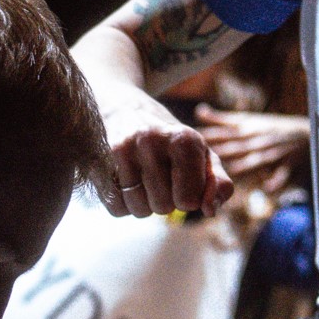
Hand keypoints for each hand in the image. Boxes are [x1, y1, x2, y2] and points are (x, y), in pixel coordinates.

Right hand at [101, 90, 231, 219]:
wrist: (125, 109)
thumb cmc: (171, 140)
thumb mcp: (201, 154)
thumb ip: (218, 182)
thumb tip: (211, 210)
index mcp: (185, 139)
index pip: (190, 201)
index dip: (188, 198)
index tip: (183, 181)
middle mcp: (152, 141)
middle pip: (164, 208)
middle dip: (165, 201)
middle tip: (160, 178)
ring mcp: (123, 149)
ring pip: (139, 210)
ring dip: (144, 205)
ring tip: (143, 180)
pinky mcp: (101, 160)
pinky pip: (116, 208)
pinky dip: (123, 205)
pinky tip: (126, 182)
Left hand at [193, 106, 309, 187]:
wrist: (311, 135)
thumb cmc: (274, 128)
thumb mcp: (250, 119)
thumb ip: (224, 119)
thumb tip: (199, 111)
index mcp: (249, 129)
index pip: (225, 131)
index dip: (208, 134)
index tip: (190, 137)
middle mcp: (260, 139)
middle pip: (237, 145)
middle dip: (220, 150)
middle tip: (200, 158)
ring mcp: (276, 152)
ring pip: (257, 159)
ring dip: (244, 165)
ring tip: (229, 174)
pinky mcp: (291, 165)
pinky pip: (283, 174)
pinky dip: (276, 181)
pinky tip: (267, 188)